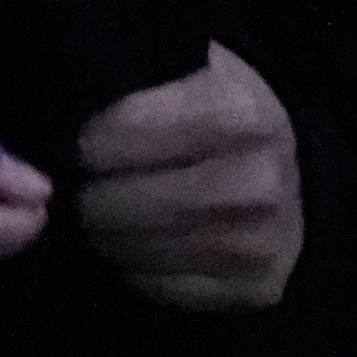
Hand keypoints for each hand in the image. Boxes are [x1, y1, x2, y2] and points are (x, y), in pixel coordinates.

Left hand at [67, 46, 305, 312]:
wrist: (292, 160)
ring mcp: (264, 241)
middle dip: (91, 199)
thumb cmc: (218, 105)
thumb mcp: (186, 66)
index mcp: (240, 113)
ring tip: (97, 221)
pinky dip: (138, 273)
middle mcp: (261, 181)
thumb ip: (130, 80)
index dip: (90, 144)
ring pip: (146, 250)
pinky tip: (130, 250)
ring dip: (108, 239)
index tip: (77, 147)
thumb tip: (63, 105)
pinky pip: (170, 290)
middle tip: (76, 192)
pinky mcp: (259, 287)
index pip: (126, 135)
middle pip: (132, 203)